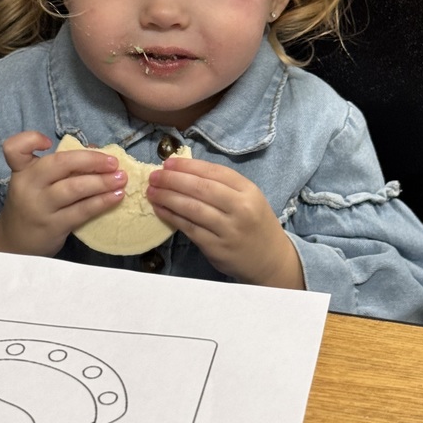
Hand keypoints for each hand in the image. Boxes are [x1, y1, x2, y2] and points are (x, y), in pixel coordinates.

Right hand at [0, 131, 125, 256]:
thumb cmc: (34, 206)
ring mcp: (40, 207)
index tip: (49, 142)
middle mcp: (28, 186)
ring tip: (121, 179)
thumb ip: (61, 167)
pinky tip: (116, 196)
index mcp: (22, 170)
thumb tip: (97, 151)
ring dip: (102, 182)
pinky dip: (102, 202)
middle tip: (113, 162)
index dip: (31, 140)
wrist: (17, 245)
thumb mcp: (37, 184)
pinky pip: (82, 211)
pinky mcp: (53, 226)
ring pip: (73, 188)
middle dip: (90, 160)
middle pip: (58, 164)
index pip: (15, 148)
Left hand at [146, 159, 304, 289]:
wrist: (270, 259)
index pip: (214, 172)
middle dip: (173, 180)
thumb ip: (223, 186)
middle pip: (201, 188)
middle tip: (154, 176)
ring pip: (192, 208)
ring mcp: (229, 230)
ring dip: (168, 197)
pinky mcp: (217, 248)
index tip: (168, 162)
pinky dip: (172, 217)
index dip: (188, 166)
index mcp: (249, 190)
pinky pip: (189, 228)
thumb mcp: (249, 198)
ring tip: (151, 191)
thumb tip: (184, 171)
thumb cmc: (255, 224)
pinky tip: (160, 209)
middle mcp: (241, 208)